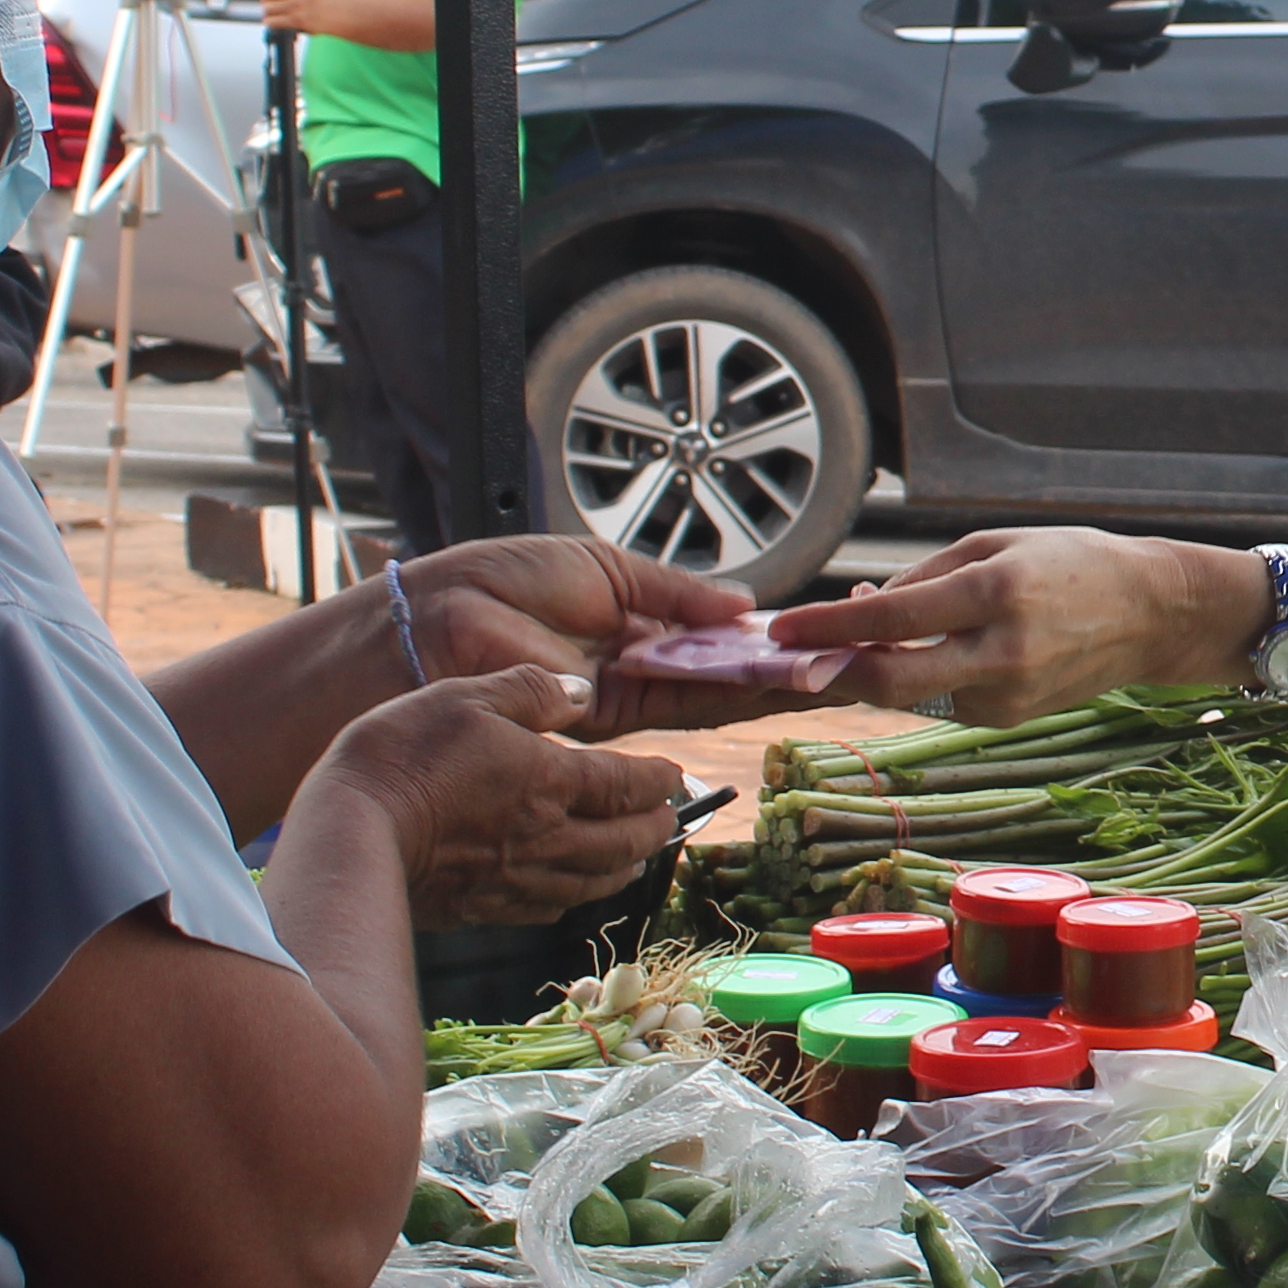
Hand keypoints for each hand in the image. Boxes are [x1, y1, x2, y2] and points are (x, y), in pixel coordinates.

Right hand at [302, 665, 686, 930]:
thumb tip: (580, 691)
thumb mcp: (468, 694)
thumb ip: (532, 690)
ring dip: (624, 867)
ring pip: (593, 881)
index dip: (660, 780)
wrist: (351, 832)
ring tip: (636, 858)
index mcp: (554, 780)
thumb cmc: (405, 755)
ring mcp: (517, 879)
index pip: (630, 784)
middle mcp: (548, 836)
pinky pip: (548, 906)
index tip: (674, 775)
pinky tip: (570, 889)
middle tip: (670, 818)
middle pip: (624, 841)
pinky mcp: (483, 908)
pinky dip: (574, 895)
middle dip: (656, 828)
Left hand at [397, 534, 826, 738]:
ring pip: (713, 696)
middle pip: (720, 673)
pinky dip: (734, 695)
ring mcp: (621, 697)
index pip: (706, 637)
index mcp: (625, 623)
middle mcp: (629, 666)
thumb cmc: (500, 579)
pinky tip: (782, 683)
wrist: (438, 618)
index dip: (757, 637)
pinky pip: (682, 708)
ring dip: (773, 685)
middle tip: (849, 660)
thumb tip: (741, 606)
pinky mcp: (606, 720)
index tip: (814, 631)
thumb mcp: (605, 567)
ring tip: (834, 672)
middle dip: (781, 667)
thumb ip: (675, 592)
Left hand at [767, 526, 1256, 723]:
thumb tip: (861, 610)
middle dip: (830, 674)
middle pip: (890, 682)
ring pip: (911, 694)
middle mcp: (1000, 652)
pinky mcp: (1011, 717)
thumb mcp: (996, 544)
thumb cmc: (1071, 563)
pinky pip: (943, 698)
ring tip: (857, 638)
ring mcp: (1007, 693)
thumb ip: (924, 578)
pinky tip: (918, 651)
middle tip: (789, 661)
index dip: (828, 626)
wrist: (1152, 613)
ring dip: (873, 670)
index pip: (892, 620)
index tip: (781, 627)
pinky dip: (917, 676)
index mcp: (995, 593)